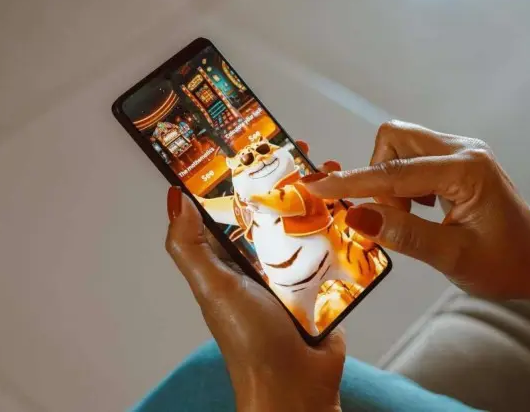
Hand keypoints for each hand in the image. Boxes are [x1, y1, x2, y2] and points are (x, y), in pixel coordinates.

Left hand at [165, 142, 344, 411]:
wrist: (298, 387)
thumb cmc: (251, 342)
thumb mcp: (213, 287)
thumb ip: (189, 246)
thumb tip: (174, 198)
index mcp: (228, 257)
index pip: (229, 206)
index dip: (235, 175)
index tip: (247, 143)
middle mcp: (260, 259)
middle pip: (271, 208)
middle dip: (283, 179)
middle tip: (298, 150)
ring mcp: (294, 268)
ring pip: (305, 222)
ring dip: (317, 197)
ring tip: (331, 170)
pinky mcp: (325, 280)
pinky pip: (334, 245)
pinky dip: (343, 226)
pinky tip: (355, 206)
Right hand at [304, 121, 529, 300]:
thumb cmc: (505, 265)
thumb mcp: (452, 257)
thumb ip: (404, 234)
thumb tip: (356, 216)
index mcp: (466, 170)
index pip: (394, 172)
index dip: (352, 182)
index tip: (317, 186)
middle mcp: (463, 149)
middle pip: (395, 140)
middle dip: (377, 175)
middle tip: (391, 216)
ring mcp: (462, 152)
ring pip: (401, 147)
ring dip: (390, 181)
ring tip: (411, 218)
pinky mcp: (458, 161)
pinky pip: (412, 159)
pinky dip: (403, 183)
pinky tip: (420, 210)